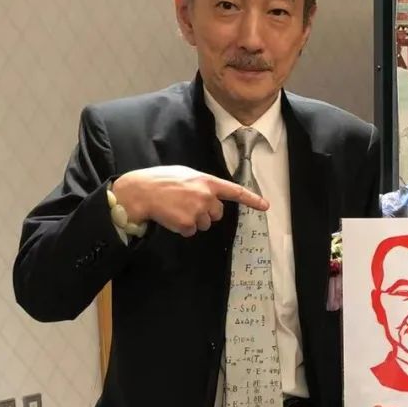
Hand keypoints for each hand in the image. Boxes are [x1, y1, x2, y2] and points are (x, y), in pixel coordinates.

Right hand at [112, 165, 267, 237]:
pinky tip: (171, 217)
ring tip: (176, 208)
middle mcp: (207, 196)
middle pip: (217, 214)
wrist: (141, 191)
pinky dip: (182, 228)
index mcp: (207, 181)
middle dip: (206, 213)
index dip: (252, 199)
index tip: (265, 206)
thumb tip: (210, 196)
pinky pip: (191, 231)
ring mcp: (198, 211)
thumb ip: (201, 184)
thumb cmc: (161, 181)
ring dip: (193, 220)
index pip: (235, 191)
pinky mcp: (188, 224)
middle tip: (187, 204)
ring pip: (204, 224)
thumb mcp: (185, 174)